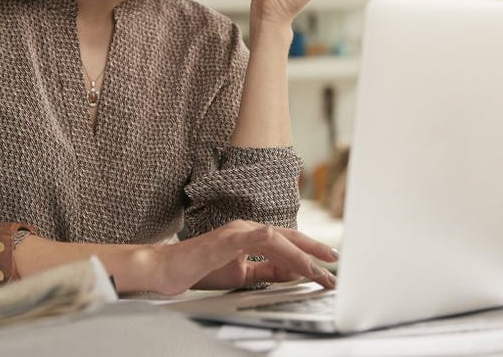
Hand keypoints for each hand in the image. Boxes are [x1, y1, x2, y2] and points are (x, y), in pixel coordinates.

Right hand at [146, 220, 336, 295]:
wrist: (167, 270)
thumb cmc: (199, 269)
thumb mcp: (241, 274)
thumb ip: (266, 271)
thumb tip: (293, 273)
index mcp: (248, 235)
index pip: (285, 242)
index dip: (308, 251)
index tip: (327, 265)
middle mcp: (245, 228)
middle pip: (288, 236)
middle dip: (314, 250)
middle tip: (335, 262)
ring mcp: (237, 230)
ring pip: (279, 239)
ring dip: (302, 256)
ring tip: (320, 271)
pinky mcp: (228, 238)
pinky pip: (260, 240)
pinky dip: (279, 248)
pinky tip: (294, 259)